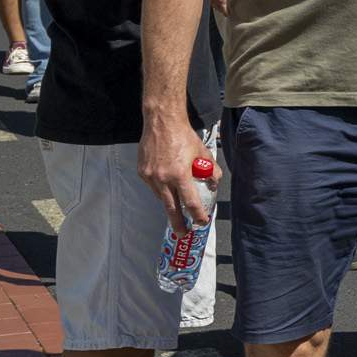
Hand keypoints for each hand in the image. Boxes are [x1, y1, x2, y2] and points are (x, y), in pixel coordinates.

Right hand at [139, 116, 214, 230]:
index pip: (190, 202)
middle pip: (171, 208)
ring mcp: (150, 176)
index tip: (201, 221)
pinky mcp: (142, 172)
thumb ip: (211, 170)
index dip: (197, 214)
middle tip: (183, 234)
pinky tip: (167, 187)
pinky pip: (153, 187)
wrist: (161, 122)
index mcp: (180, 175)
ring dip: (169, 204)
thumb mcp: (203, 153)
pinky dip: (161, 189)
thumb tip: (214, 184)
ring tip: (176, 211)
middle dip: (178, 223)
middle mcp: (163, 178)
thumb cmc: (184, 137)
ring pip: (161, 197)